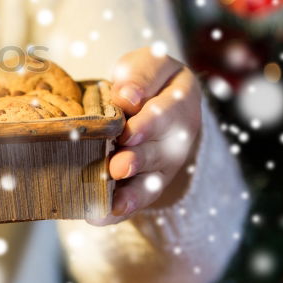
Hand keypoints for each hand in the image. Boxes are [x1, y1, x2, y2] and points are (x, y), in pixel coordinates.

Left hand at [93, 46, 202, 224]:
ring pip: (152, 178)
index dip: (147, 121)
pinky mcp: (152, 181)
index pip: (167, 110)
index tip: (127, 127)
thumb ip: (139, 77)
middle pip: (161, 149)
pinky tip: (100, 217)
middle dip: (138, 158)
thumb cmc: (143, 79)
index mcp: (182, 99)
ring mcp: (167, 161)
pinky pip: (139, 198)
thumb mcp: (145, 65)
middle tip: (117, 166)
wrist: (152, 100)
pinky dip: (120, 209)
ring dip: (131, 190)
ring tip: (111, 199)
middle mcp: (180, 135)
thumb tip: (126, 97)